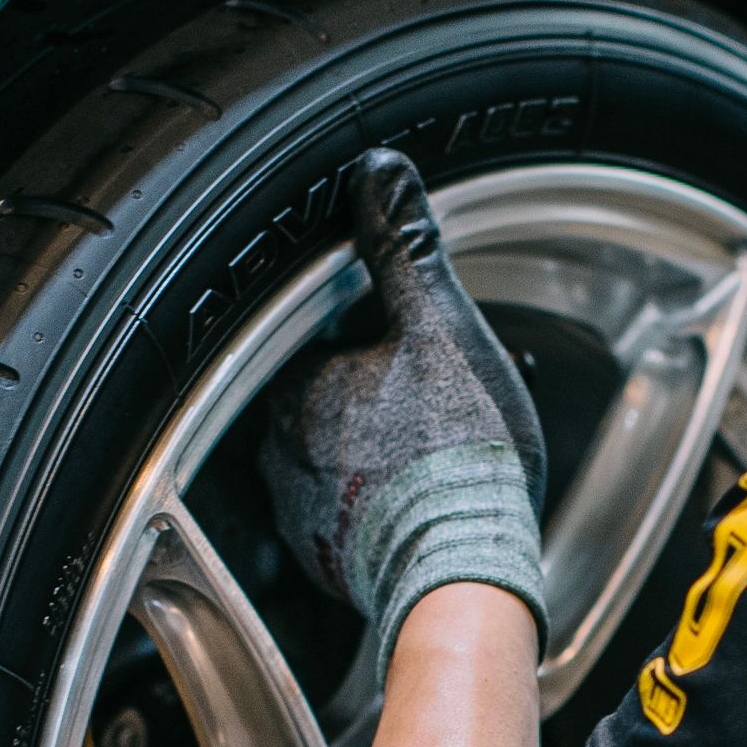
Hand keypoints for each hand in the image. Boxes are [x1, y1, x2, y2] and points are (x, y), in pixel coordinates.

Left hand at [265, 151, 547, 679]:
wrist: (465, 574)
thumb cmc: (458, 455)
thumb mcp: (440, 325)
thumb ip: (406, 247)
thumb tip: (381, 173)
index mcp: (297, 390)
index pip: (321, 338)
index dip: (373, 333)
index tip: (414, 345)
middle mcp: (281, 456)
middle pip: (329, 401)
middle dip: (375, 395)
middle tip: (434, 402)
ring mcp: (303, 518)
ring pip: (338, 461)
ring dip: (376, 453)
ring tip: (436, 455)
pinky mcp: (330, 567)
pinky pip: (350, 518)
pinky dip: (380, 506)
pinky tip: (425, 502)